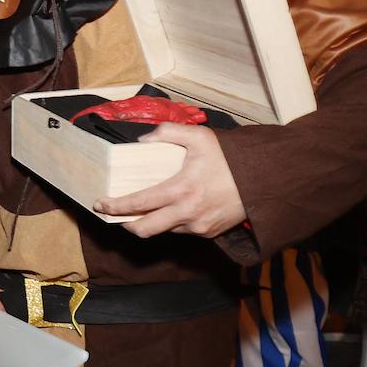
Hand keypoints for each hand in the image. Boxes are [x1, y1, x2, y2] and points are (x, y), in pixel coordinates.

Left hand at [95, 124, 244, 238]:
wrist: (266, 180)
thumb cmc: (232, 158)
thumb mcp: (200, 137)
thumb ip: (168, 133)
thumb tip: (142, 140)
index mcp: (181, 190)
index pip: (139, 204)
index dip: (115, 206)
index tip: (100, 204)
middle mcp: (187, 213)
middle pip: (145, 230)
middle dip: (125, 224)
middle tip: (115, 214)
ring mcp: (199, 226)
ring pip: (164, 230)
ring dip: (151, 222)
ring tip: (145, 208)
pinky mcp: (209, 233)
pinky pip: (182, 230)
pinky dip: (172, 221)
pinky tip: (172, 208)